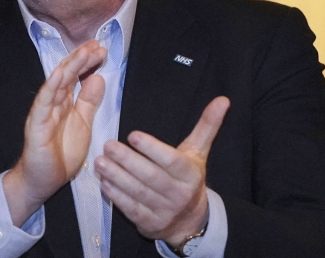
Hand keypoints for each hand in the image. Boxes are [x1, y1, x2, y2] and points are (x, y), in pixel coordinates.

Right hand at [3, 40, 106, 225]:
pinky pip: (43, 103)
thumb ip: (88, 102)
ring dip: (70, 67)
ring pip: (56, 84)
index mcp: (64, 103)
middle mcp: (52, 103)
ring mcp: (43, 112)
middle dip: (81, 59)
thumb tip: (98, 78)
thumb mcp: (82, 124)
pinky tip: (60, 75)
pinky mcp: (36, 125)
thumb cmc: (60, 154)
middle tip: (96, 45)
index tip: (101, 49)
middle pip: (66, 75)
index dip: (87, 62)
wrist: (42, 181)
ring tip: (83, 52)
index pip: (75, 76)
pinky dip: (51, 87)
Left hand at [95, 96, 229, 244]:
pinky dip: (117, 197)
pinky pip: (132, 210)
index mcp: (191, 174)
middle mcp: (179, 194)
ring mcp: (164, 211)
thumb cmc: (189, 178)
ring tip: (100, 162)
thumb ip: (207, 126)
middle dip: (128, 160)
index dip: (152, 148)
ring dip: (117, 177)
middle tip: (108, 145)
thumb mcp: (198, 153)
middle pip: (151, 176)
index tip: (133, 135)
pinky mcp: (150, 224)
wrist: (190, 221)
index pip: (171, 160)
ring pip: (138, 193)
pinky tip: (104, 183)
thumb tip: (223, 100)